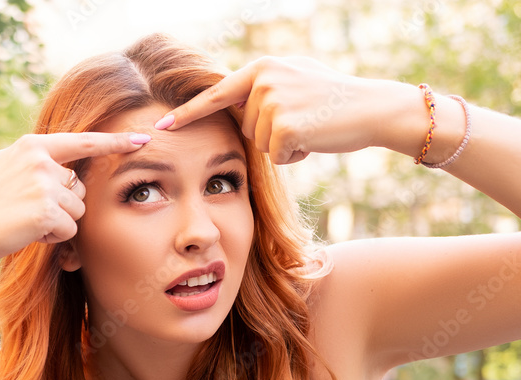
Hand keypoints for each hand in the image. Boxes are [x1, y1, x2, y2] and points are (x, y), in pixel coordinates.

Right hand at [0, 131, 149, 265]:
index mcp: (33, 146)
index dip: (116, 142)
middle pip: (80, 189)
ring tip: (25, 222)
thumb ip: (33, 159)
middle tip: (27, 212)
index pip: (83, 141)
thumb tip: (56, 156)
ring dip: (57, 224)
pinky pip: (69, 230)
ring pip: (77, 212)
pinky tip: (27, 233)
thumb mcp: (3, 166)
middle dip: (62, 206)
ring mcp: (44, 184)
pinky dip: (52, 238)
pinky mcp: (46, 211)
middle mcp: (41, 161)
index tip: (143, 140)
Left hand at [155, 56, 384, 164]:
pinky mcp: (285, 127)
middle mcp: (263, 80)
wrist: (373, 108)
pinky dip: (293, 157)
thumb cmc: (333, 100)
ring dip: (282, 146)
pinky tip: (314, 140)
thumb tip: (232, 100)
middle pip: (244, 128)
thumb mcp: (293, 80)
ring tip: (311, 127)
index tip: (160, 128)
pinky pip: (275, 157)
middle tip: (303, 120)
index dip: (187, 115)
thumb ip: (261, 87)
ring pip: (259, 145)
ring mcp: (273, 102)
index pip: (215, 95)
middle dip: (269, 134)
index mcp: (261, 68)